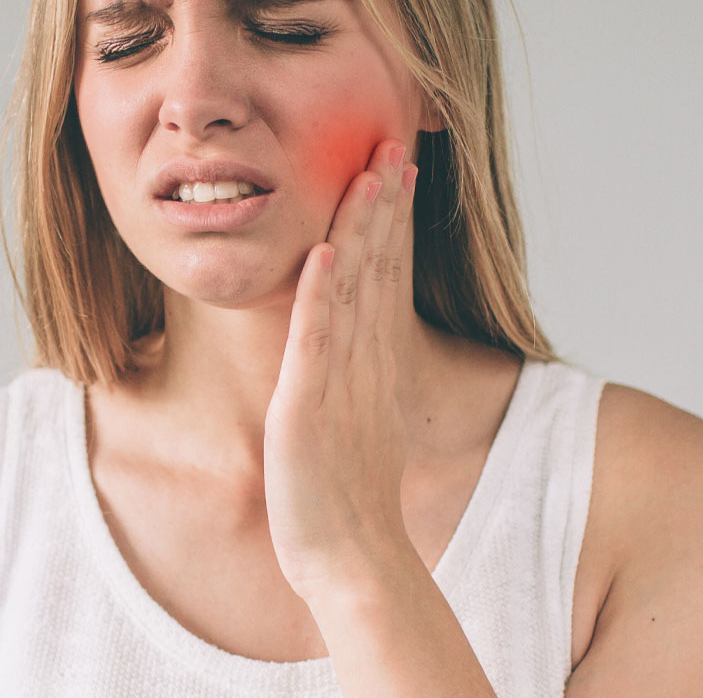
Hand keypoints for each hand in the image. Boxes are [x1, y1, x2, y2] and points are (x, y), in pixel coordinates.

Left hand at [263, 138, 420, 604]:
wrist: (350, 559)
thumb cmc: (343, 498)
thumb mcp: (351, 420)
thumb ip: (352, 376)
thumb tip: (348, 343)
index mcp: (372, 363)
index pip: (386, 276)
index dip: (391, 220)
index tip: (394, 166)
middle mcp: (364, 364)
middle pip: (379, 268)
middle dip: (384, 205)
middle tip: (391, 143)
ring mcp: (340, 383)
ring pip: (355, 290)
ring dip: (362, 229)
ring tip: (367, 172)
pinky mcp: (308, 407)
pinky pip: (318, 342)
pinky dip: (322, 296)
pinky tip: (327, 251)